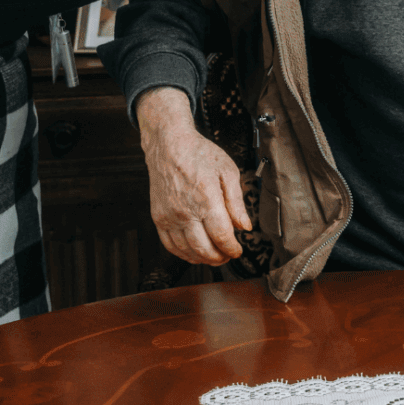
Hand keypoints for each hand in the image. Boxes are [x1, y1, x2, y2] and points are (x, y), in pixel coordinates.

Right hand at [136, 87, 250, 264]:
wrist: (169, 145)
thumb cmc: (199, 154)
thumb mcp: (228, 171)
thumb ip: (236, 202)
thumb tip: (245, 226)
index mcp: (206, 198)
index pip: (222, 236)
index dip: (232, 248)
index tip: (238, 250)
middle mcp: (185, 211)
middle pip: (204, 249)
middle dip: (220, 258)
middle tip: (228, 256)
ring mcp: (169, 216)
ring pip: (187, 251)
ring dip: (203, 259)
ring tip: (214, 256)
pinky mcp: (158, 217)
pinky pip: (170, 245)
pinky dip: (183, 254)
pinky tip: (194, 253)